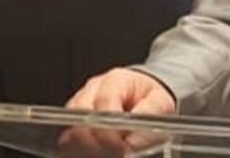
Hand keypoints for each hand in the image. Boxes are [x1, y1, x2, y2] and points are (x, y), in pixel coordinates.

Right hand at [58, 68, 176, 156]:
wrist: (147, 95)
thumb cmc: (152, 98)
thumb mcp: (161, 104)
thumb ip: (147, 118)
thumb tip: (130, 142)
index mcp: (116, 80)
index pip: (103, 102)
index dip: (109, 129)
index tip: (121, 147)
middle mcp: (93, 89)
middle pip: (80, 115)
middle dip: (95, 141)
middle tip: (115, 154)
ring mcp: (80, 103)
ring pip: (71, 129)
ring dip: (86, 148)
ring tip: (108, 155)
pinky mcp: (74, 120)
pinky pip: (68, 138)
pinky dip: (80, 150)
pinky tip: (97, 154)